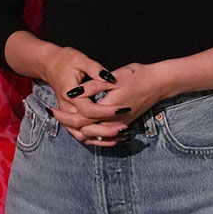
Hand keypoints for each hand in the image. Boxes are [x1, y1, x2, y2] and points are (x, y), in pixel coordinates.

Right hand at [27, 41, 132, 148]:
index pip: (88, 110)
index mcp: (69, 94)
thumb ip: (95, 69)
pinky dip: (94, 139)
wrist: (49, 64)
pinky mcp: (69, 116)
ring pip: (81, 135)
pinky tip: (109, 138)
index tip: (122, 109)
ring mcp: (66, 114)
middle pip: (84, 128)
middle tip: (124, 128)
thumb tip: (108, 77)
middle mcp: (66, 108)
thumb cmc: (65, 60)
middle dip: (105, 130)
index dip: (106, 111)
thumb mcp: (80, 59)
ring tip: (119, 135)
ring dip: (100, 138)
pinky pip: (80, 134)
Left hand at [64, 61, 181, 128]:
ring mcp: (120, 126)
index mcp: (108, 110)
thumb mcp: (113, 77)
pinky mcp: (124, 125)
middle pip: (84, 130)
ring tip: (65, 121)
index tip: (52, 108)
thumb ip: (91, 87)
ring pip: (93, 136)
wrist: (160, 83)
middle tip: (54, 114)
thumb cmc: (138, 76)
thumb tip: (71, 92)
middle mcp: (113, 123)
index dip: (64, 115)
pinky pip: (103, 136)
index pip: (80, 119)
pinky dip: (91, 134)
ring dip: (77, 130)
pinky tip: (83, 128)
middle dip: (67, 124)